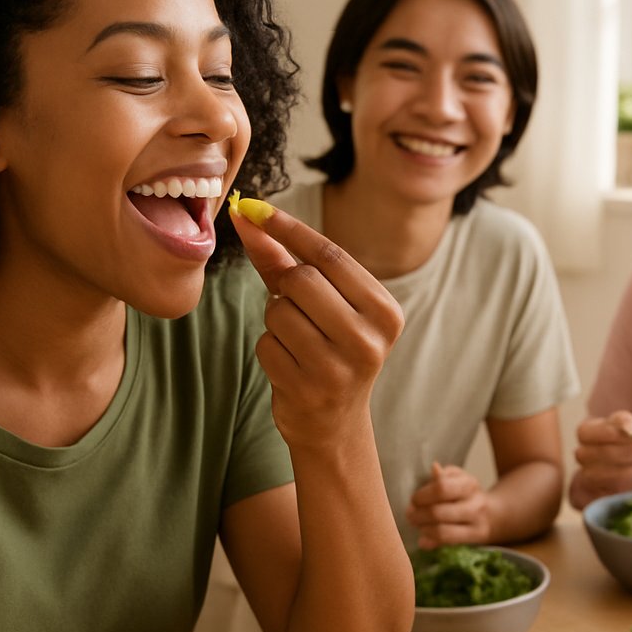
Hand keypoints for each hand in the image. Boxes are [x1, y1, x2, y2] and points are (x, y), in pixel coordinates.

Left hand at [230, 203, 402, 447]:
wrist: (334, 423)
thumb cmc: (327, 348)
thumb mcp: (320, 304)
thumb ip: (283, 259)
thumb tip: (247, 215)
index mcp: (384, 311)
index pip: (330, 255)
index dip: (288, 228)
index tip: (255, 208)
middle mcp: (369, 338)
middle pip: (302, 279)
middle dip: (286, 287)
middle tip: (297, 307)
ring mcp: (340, 367)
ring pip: (279, 311)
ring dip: (276, 320)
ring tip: (297, 340)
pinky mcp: (308, 389)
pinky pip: (266, 344)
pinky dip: (269, 348)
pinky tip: (290, 365)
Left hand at [407, 462, 491, 547]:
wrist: (492, 513)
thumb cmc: (465, 494)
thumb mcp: (456, 478)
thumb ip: (442, 476)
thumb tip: (434, 468)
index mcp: (469, 483)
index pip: (441, 488)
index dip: (422, 496)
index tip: (414, 500)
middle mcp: (476, 503)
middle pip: (438, 512)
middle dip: (418, 515)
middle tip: (411, 515)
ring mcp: (478, 522)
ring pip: (442, 531)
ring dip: (423, 528)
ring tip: (418, 525)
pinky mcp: (477, 538)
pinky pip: (447, 542)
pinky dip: (430, 541)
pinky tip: (423, 539)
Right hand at [571, 411, 631, 504]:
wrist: (630, 467)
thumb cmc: (626, 441)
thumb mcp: (627, 425)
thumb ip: (626, 422)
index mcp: (586, 434)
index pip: (585, 432)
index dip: (611, 433)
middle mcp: (581, 456)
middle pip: (592, 454)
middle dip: (623, 453)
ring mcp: (584, 476)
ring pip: (596, 475)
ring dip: (625, 471)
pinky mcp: (591, 496)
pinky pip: (601, 494)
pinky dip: (621, 488)